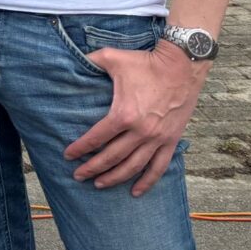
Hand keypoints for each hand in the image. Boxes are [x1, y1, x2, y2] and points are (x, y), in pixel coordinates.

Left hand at [63, 41, 208, 196]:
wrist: (182, 66)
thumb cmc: (145, 62)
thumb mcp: (112, 57)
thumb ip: (90, 60)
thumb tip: (72, 58)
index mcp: (123, 114)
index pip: (96, 138)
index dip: (80, 148)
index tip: (68, 155)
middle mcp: (141, 131)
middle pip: (112, 157)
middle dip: (93, 168)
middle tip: (78, 176)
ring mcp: (157, 138)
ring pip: (133, 167)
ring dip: (115, 178)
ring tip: (99, 185)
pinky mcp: (172, 140)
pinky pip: (159, 167)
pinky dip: (147, 181)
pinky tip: (136, 192)